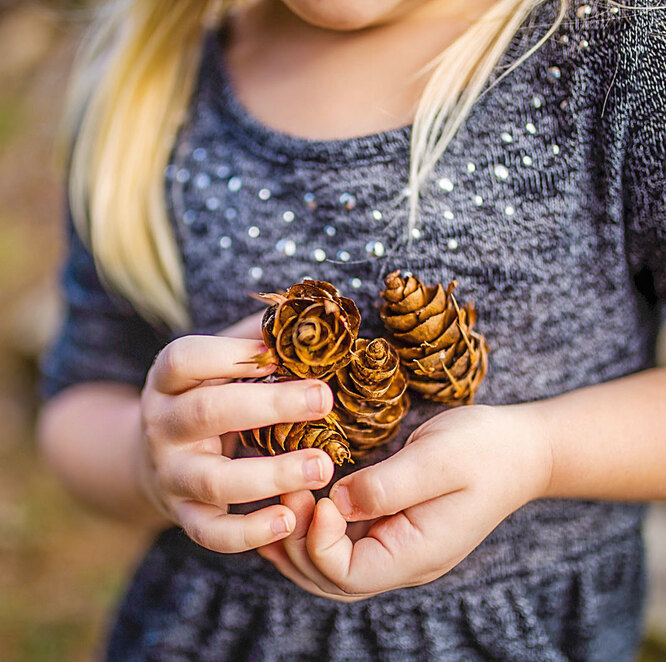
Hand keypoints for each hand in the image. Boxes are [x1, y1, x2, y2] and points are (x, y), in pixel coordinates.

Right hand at [136, 325, 336, 553]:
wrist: (153, 457)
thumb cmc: (203, 399)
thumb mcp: (213, 368)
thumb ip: (251, 342)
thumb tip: (308, 316)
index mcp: (168, 381)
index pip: (186, 359)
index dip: (231, 353)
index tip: (284, 352)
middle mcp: (162, 425)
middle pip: (207, 414)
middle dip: (269, 406)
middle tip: (325, 399)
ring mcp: (170, 474)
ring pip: (214, 480)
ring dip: (271, 474)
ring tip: (323, 465)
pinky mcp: (183, 516)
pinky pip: (212, 533)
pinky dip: (249, 533)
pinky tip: (289, 520)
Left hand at [259, 404, 551, 600]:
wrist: (519, 450)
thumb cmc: (485, 449)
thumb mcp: (438, 459)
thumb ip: (387, 485)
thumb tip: (336, 502)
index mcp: (418, 552)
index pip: (350, 574)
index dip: (320, 542)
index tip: (319, 496)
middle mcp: (405, 560)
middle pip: (333, 580)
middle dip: (298, 546)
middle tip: (285, 496)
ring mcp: (399, 546)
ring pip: (334, 568)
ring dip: (299, 543)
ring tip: (276, 508)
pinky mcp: (393, 526)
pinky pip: (346, 543)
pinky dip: (315, 531)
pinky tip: (297, 508)